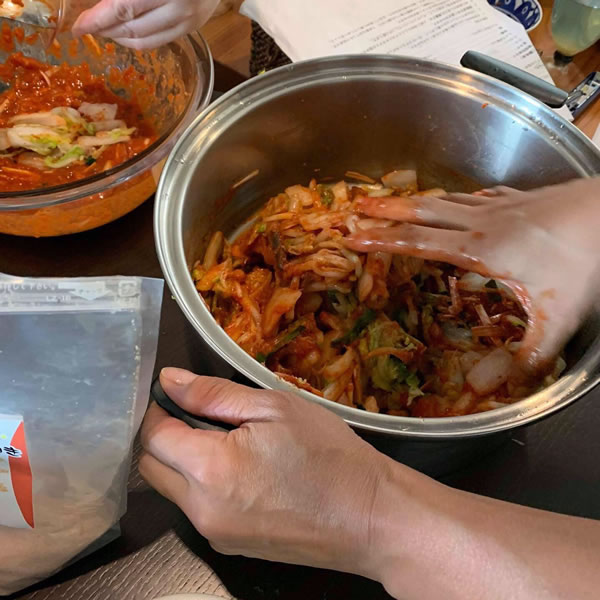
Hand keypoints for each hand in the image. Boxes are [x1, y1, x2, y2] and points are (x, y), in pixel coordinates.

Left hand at [72, 0, 220, 48]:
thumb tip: (101, 5)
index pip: (123, 7)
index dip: (97, 19)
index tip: (78, 27)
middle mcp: (179, 4)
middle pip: (132, 26)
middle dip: (105, 29)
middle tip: (87, 26)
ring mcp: (189, 19)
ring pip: (145, 40)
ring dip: (119, 37)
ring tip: (105, 29)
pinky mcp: (193, 27)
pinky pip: (160, 41)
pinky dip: (138, 39)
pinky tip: (125, 31)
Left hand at [140, 368, 599, 599]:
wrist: (371, 517)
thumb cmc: (328, 452)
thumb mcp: (275, 408)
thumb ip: (214, 394)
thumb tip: (167, 381)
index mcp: (210, 469)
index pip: (152, 436)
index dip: (157, 409)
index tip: (175, 393)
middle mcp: (199, 509)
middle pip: (151, 467)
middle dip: (162, 437)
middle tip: (201, 414)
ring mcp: (213, 534)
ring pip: (170, 489)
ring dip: (180, 461)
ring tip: (223, 440)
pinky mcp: (228, 547)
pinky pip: (194, 509)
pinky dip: (200, 484)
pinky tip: (238, 470)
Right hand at [345, 178, 599, 376]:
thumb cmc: (584, 257)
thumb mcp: (557, 315)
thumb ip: (529, 354)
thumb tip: (501, 388)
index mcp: (481, 249)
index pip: (418, 242)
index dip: (382, 240)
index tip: (353, 235)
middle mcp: (481, 222)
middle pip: (422, 212)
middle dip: (385, 210)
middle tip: (357, 207)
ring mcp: (499, 206)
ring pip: (444, 200)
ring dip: (413, 201)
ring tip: (392, 201)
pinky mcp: (517, 199)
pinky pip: (475, 198)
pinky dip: (457, 200)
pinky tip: (462, 201)